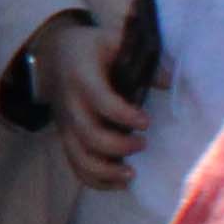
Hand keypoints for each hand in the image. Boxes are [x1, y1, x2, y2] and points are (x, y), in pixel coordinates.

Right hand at [33, 14, 149, 190]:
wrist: (53, 54)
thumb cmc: (90, 47)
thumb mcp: (113, 40)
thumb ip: (141, 59)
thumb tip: (170, 82)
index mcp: (82, 77)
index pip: (100, 101)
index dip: (123, 115)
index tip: (146, 121)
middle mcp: (70, 105)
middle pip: (89, 135)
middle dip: (118, 146)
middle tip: (142, 143)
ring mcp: (66, 125)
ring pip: (79, 158)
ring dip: (106, 171)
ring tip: (131, 174)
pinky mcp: (67, 138)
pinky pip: (76, 166)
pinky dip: (96, 181)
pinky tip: (120, 183)